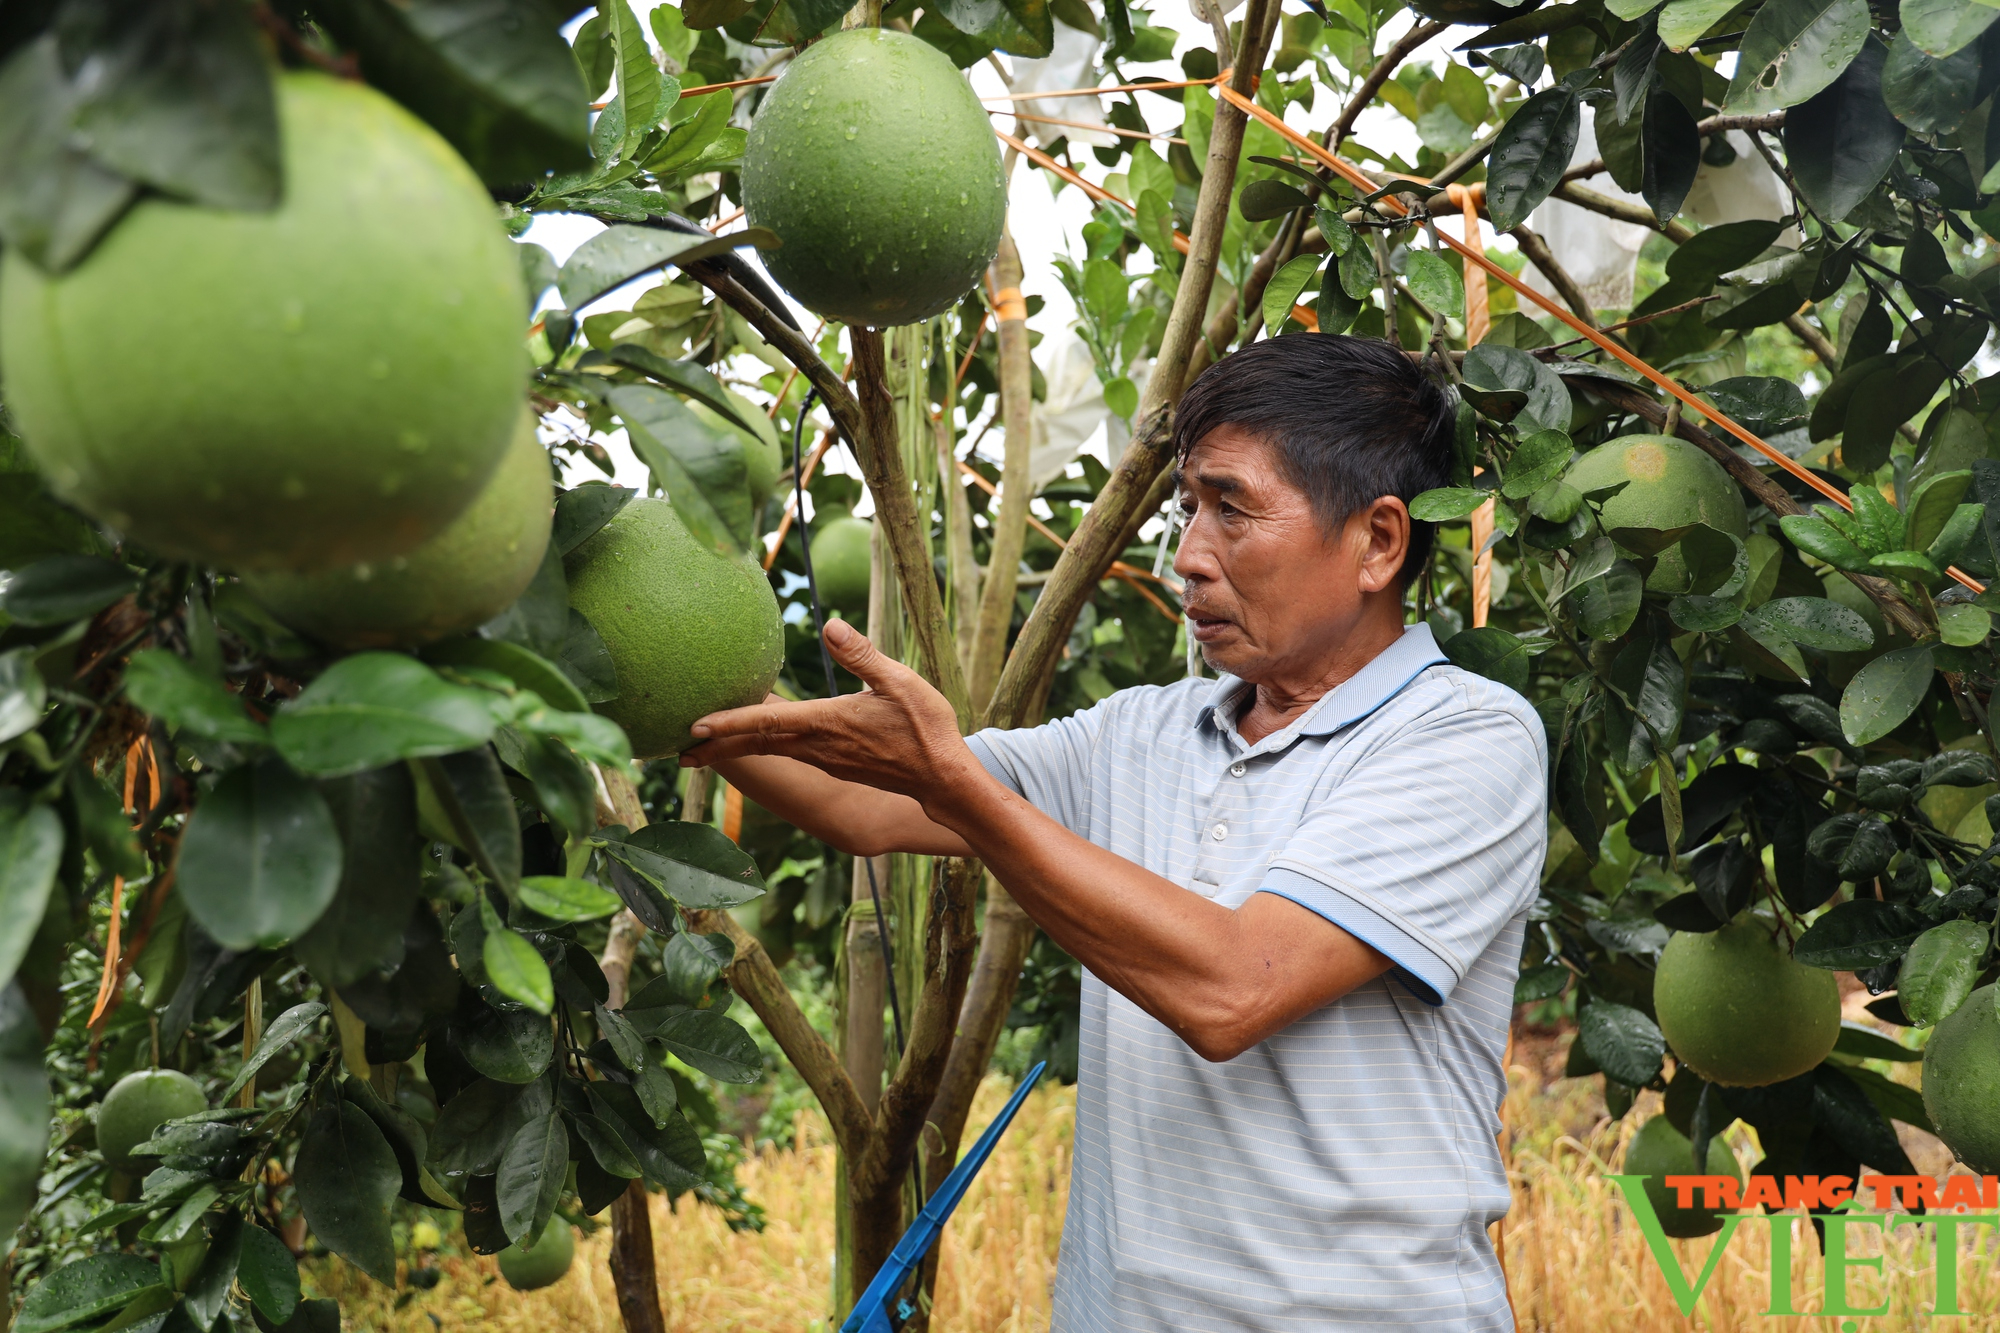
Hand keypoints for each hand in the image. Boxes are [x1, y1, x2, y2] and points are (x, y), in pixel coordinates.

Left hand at [681, 619, 972, 804]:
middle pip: (755, 744)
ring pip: (768, 751)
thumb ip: (862, 654)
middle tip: (675, 751)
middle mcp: (818, 746)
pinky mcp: (835, 764)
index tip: (692, 728)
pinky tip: (757, 740)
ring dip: (733, 748)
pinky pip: (787, 754)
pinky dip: (761, 747)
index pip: (766, 722)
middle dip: (714, 748)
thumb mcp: (899, 681)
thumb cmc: (925, 730)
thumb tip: (829, 626)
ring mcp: (825, 759)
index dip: (727, 723)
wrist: (942, 780)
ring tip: (703, 747)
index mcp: (827, 723)